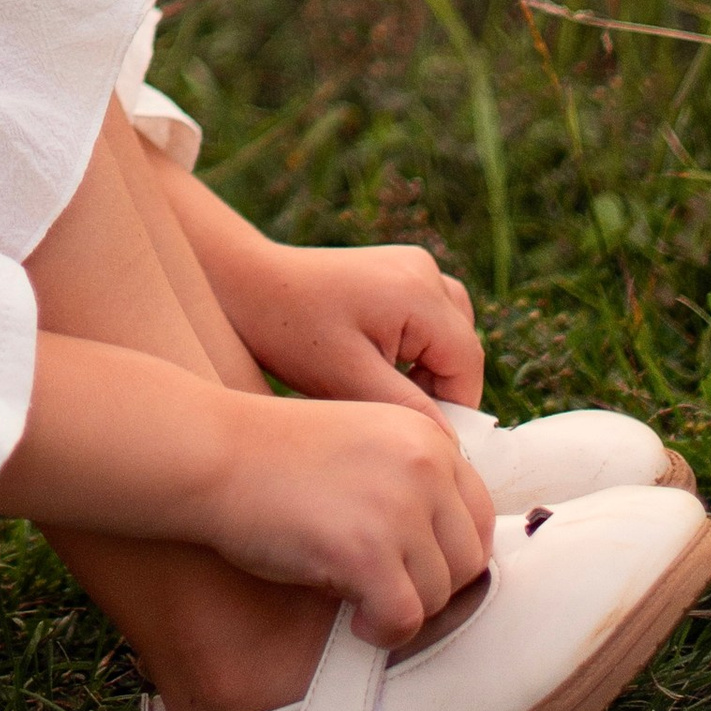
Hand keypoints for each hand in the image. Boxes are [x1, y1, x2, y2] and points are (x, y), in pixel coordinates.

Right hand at [188, 391, 495, 646]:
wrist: (210, 452)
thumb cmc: (274, 456)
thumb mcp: (362, 443)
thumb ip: (412, 481)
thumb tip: (459, 556)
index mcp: (426, 433)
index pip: (477, 515)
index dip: (445, 552)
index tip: (409, 565)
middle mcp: (425, 464)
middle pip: (467, 561)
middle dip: (428, 584)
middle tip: (380, 584)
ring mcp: (399, 508)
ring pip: (438, 596)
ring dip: (400, 607)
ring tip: (355, 594)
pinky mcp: (368, 554)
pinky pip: (405, 620)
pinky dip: (381, 632)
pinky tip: (351, 617)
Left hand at [224, 235, 483, 413]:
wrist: (245, 283)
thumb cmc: (290, 332)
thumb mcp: (350, 381)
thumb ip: (409, 411)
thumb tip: (456, 446)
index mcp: (418, 293)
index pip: (466, 366)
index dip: (451, 409)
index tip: (419, 438)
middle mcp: (423, 270)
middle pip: (460, 349)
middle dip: (435, 387)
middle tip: (389, 412)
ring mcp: (411, 264)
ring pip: (447, 334)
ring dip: (426, 367)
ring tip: (377, 386)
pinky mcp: (397, 271)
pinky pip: (429, 317)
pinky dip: (414, 346)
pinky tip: (373, 362)